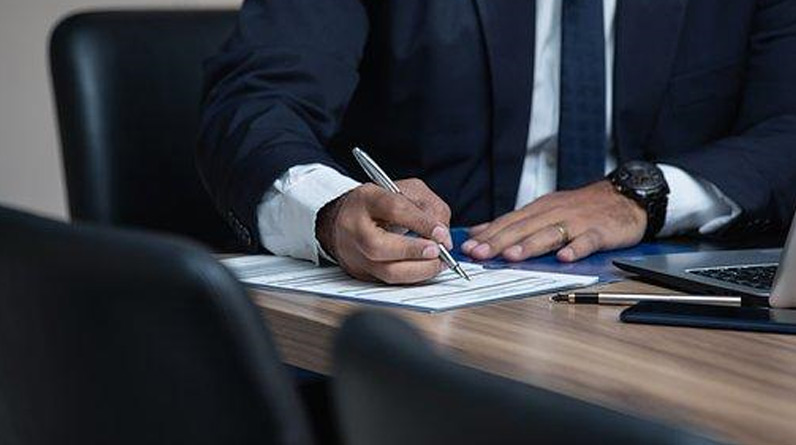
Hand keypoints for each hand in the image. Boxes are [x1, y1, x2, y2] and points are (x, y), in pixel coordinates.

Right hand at [316, 178, 452, 283]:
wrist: (345, 219)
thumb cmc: (379, 204)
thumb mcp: (406, 191)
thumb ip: (429, 207)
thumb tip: (443, 236)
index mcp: (366, 200)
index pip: (393, 209)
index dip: (420, 223)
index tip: (441, 233)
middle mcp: (354, 228)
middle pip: (378, 246)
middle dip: (413, 251)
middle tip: (437, 251)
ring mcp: (355, 254)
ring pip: (385, 271)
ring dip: (418, 270)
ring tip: (437, 263)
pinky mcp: (361, 272)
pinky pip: (390, 281)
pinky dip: (413, 277)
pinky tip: (426, 269)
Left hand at [462, 181, 646, 261]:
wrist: (624, 197)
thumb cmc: (581, 208)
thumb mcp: (544, 210)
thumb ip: (513, 222)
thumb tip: (479, 231)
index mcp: (539, 209)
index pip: (508, 222)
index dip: (488, 235)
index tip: (468, 248)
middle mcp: (554, 213)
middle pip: (523, 228)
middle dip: (499, 241)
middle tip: (480, 254)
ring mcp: (577, 222)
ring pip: (550, 234)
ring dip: (530, 245)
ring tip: (512, 256)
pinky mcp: (599, 231)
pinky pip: (587, 240)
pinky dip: (576, 248)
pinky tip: (565, 258)